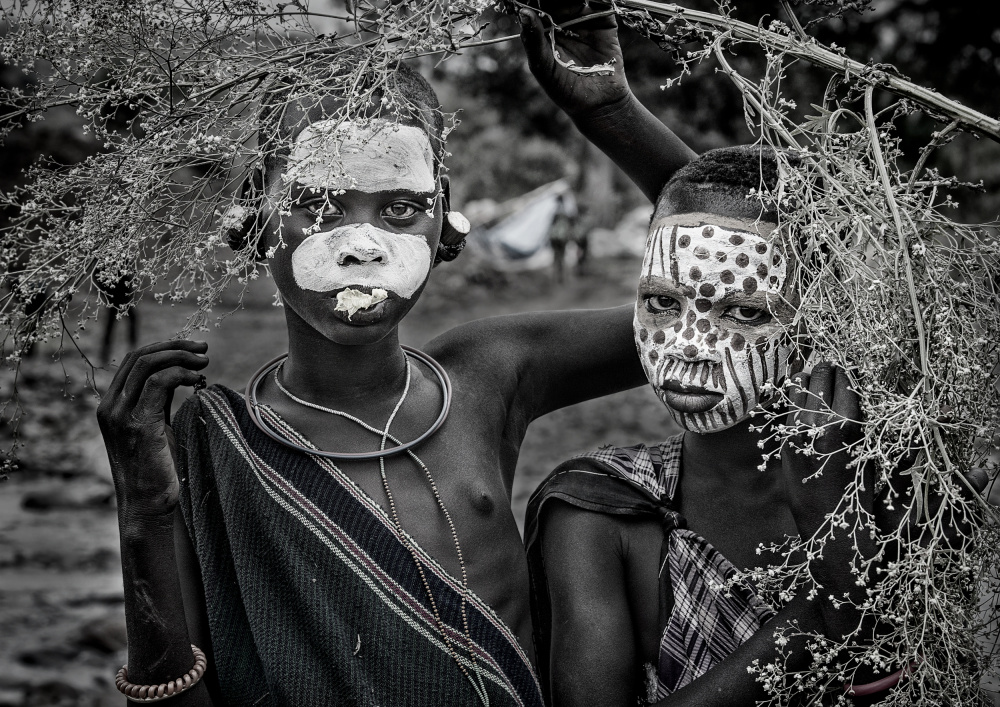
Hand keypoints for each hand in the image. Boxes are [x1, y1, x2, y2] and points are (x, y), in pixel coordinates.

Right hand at [97, 340, 208, 520]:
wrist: (148, 504)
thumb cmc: (157, 468)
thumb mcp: (156, 426)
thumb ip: (158, 401)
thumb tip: (177, 375)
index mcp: (112, 404)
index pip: (134, 360)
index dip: (164, 348)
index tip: (192, 349)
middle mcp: (111, 406)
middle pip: (140, 357)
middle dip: (175, 346)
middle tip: (203, 349)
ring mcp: (120, 415)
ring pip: (147, 365)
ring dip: (180, 357)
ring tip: (204, 362)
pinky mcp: (138, 424)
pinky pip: (158, 384)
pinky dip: (180, 374)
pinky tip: (198, 380)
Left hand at [519, 1, 629, 118]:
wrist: (597, 103)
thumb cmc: (564, 89)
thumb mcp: (543, 67)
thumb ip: (533, 40)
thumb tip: (523, 12)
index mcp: (543, 28)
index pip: (535, 5)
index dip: (532, 0)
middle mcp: (562, 18)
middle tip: (552, 2)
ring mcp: (584, 17)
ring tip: (574, 3)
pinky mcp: (605, 19)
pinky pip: (602, 3)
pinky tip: (590, 1)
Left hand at [781, 363, 990, 636]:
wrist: (836, 593)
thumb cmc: (881, 561)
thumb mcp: (916, 528)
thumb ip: (946, 496)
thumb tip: (986, 466)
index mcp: (846, 484)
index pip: (842, 429)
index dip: (844, 397)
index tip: (849, 370)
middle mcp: (815, 479)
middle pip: (812, 422)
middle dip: (819, 388)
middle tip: (828, 358)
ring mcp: (796, 483)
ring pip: (794, 430)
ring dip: (800, 399)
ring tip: (808, 369)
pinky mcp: (788, 487)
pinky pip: (784, 445)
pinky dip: (788, 419)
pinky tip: (791, 404)